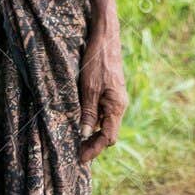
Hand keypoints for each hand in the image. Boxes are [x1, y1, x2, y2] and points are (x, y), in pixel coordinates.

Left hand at [78, 12, 127, 164]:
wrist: (105, 36)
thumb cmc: (97, 59)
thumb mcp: (89, 87)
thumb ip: (88, 111)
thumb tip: (85, 133)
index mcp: (116, 106)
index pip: (108, 138)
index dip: (94, 150)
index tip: (80, 158)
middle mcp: (118, 104)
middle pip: (108, 133)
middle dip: (93, 144)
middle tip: (76, 153)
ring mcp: (115, 97)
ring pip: (105, 122)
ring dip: (92, 133)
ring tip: (75, 140)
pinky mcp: (109, 90)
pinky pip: (102, 111)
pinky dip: (92, 120)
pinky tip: (80, 120)